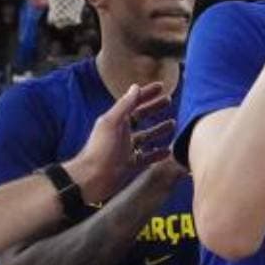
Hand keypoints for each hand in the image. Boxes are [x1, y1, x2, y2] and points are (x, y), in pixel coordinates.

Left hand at [67, 82, 174, 203]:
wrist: (91, 178)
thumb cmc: (101, 149)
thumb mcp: (112, 123)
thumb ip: (124, 105)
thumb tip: (135, 87)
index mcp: (116, 121)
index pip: (133, 103)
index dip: (147, 94)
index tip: (161, 86)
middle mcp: (121, 133)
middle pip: (140, 117)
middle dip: (154, 108)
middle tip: (169, 101)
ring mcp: (126, 148)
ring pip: (146, 136)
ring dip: (159, 129)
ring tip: (173, 123)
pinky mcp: (130, 163)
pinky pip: (147, 156)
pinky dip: (158, 153)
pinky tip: (169, 151)